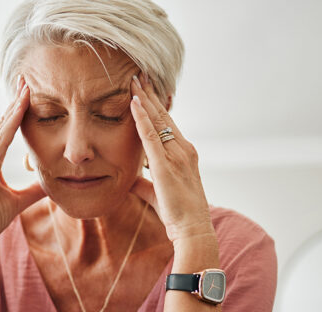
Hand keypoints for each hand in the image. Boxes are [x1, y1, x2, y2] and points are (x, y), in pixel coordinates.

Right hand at [0, 76, 45, 255]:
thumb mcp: (17, 201)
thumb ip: (33, 191)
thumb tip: (53, 185)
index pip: (6, 129)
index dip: (18, 110)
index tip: (28, 91)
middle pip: (3, 122)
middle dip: (16, 100)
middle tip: (28, 78)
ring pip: (2, 128)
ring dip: (15, 107)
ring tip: (27, 87)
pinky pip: (0, 142)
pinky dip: (10, 125)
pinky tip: (20, 111)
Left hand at [128, 73, 213, 243]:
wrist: (193, 229)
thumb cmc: (178, 215)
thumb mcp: (157, 194)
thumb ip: (144, 183)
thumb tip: (128, 180)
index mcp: (184, 153)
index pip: (167, 123)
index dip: (155, 105)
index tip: (145, 88)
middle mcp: (183, 149)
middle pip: (164, 115)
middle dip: (151, 93)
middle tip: (139, 72)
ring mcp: (177, 155)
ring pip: (158, 119)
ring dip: (145, 98)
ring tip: (134, 78)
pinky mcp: (165, 164)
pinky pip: (151, 135)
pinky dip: (141, 117)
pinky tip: (133, 102)